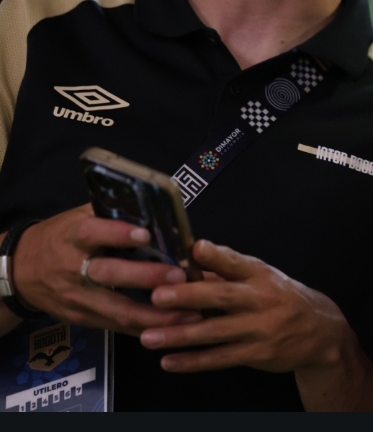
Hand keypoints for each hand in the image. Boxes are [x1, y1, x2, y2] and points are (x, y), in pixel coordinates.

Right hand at [6, 204, 202, 334]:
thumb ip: (111, 214)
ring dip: (154, 315)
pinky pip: (116, 326)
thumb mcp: (79, 218)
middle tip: (179, 276)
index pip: (92, 233)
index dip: (117, 234)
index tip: (145, 235)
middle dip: (145, 277)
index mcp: (73, 237)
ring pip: (116, 309)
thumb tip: (156, 208)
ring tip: (188, 314)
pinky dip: (145, 328)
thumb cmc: (62, 237)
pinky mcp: (83, 318)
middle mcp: (74, 268)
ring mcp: (78, 297)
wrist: (21, 271)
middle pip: (108, 274)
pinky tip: (172, 329)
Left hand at [141, 240, 372, 410]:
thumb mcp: (264, 278)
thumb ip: (227, 272)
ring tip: (150, 336)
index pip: (238, 262)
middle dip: (188, 296)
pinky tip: (170, 362)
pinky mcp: (258, 354)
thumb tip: (190, 262)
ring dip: (180, 335)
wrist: (321, 333)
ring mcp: (261, 329)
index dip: (217, 256)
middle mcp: (262, 299)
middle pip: (223, 297)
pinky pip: (221, 359)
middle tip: (158, 295)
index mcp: (262, 275)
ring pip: (216, 332)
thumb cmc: (284, 299)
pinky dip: (194, 362)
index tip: (196, 248)